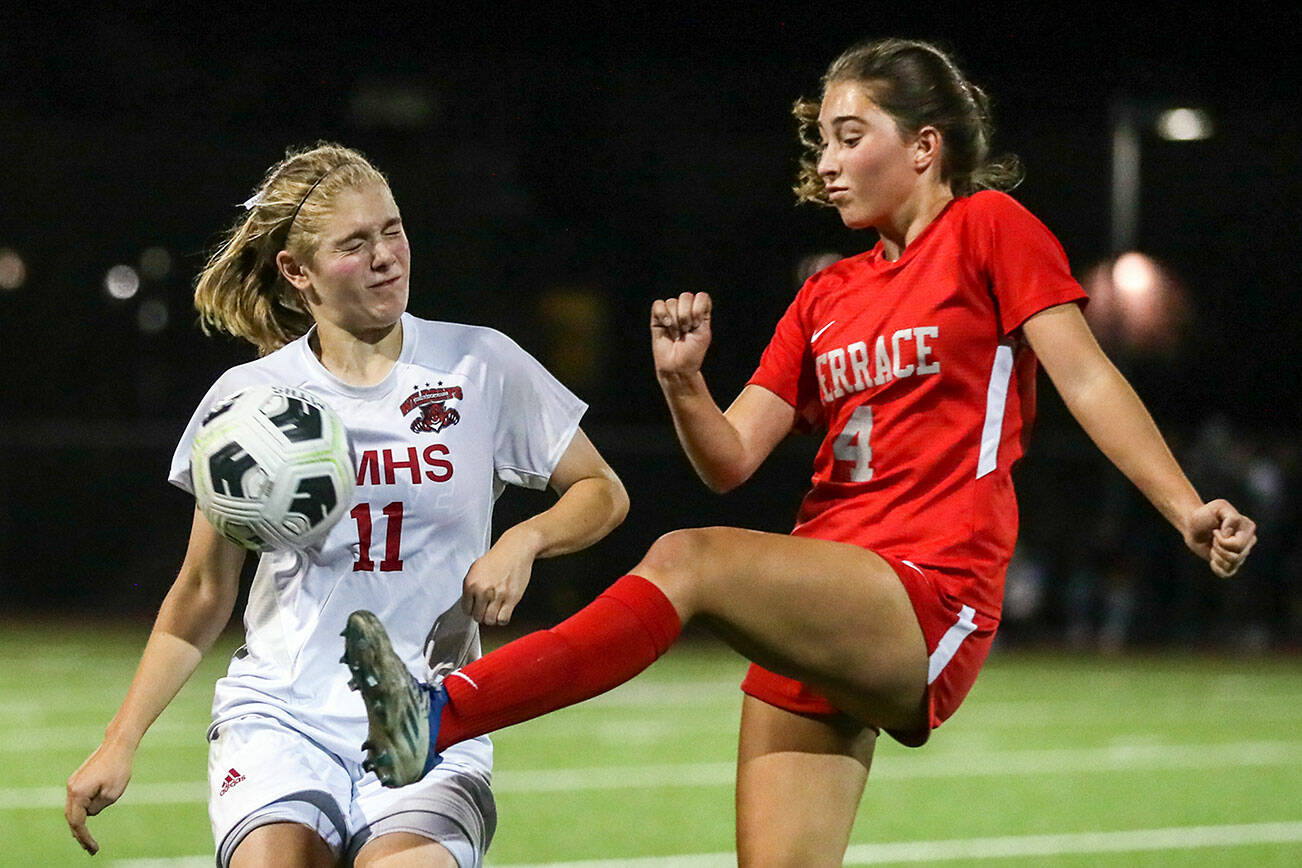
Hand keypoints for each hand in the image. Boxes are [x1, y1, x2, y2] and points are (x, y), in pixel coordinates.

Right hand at [66, 739, 133, 854]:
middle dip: (80, 835)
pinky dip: (81, 811)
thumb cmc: (118, 769)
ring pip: (74, 809)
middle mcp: (71, 788)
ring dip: (80, 823)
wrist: (118, 745)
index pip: (78, 823)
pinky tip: (87, 819)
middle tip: (90, 849)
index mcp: (77, 793)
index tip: (93, 849)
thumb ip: (97, 808)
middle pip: (72, 818)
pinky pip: (77, 800)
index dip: (85, 838)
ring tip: (88, 840)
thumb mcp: (112, 795)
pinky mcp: (79, 779)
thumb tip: (89, 812)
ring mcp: (73, 783)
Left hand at [461, 528, 539, 625]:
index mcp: (471, 583)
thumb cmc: (498, 557)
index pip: (466, 609)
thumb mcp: (476, 569)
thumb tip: (469, 603)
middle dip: (481, 615)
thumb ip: (471, 587)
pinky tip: (503, 612)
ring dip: (491, 619)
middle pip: (478, 617)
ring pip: (490, 620)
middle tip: (486, 610)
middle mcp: (483, 590)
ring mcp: (498, 595)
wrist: (516, 549)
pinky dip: (502, 619)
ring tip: (494, 612)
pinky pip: (503, 619)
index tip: (476, 608)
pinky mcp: (512, 598)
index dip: (472, 610)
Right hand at [651, 292, 712, 378]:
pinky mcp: (657, 319)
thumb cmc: (692, 353)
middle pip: (686, 296)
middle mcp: (686, 310)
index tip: (697, 325)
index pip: (701, 296)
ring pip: (672, 302)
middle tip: (686, 331)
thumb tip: (687, 298)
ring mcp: (671, 313)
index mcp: (700, 312)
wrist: (677, 367)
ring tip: (676, 335)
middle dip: (686, 316)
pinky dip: (662, 314)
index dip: (698, 309)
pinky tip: (666, 325)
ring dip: (675, 321)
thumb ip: (700, 312)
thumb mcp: (704, 332)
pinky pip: (658, 305)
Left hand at [1184, 499, 1256, 577]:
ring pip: (1232, 565)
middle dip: (1219, 548)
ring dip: (1216, 556)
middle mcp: (1248, 542)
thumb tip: (1230, 534)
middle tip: (1213, 539)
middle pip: (1236, 556)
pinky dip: (1216, 568)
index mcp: (1248, 528)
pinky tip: (1212, 559)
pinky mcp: (1231, 564)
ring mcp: (1241, 554)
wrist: (1192, 525)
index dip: (1223, 541)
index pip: (1239, 545)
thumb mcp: (1218, 507)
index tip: (1216, 531)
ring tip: (1213, 546)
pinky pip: (1227, 573)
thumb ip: (1230, 517)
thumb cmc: (1205, 514)